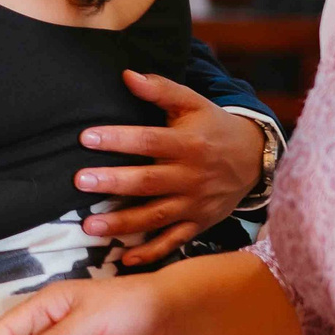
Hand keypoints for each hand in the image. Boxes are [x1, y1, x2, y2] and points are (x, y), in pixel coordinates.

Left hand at [78, 72, 268, 265]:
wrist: (254, 159)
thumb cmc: (213, 127)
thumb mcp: (193, 103)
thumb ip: (161, 89)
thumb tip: (126, 75)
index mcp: (189, 144)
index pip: (149, 141)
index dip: (119, 139)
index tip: (86, 137)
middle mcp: (192, 176)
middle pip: (149, 182)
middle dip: (114, 183)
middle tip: (80, 182)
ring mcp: (195, 204)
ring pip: (156, 217)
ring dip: (123, 224)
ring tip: (89, 227)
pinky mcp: (198, 224)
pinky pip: (174, 242)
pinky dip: (151, 254)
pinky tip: (125, 259)